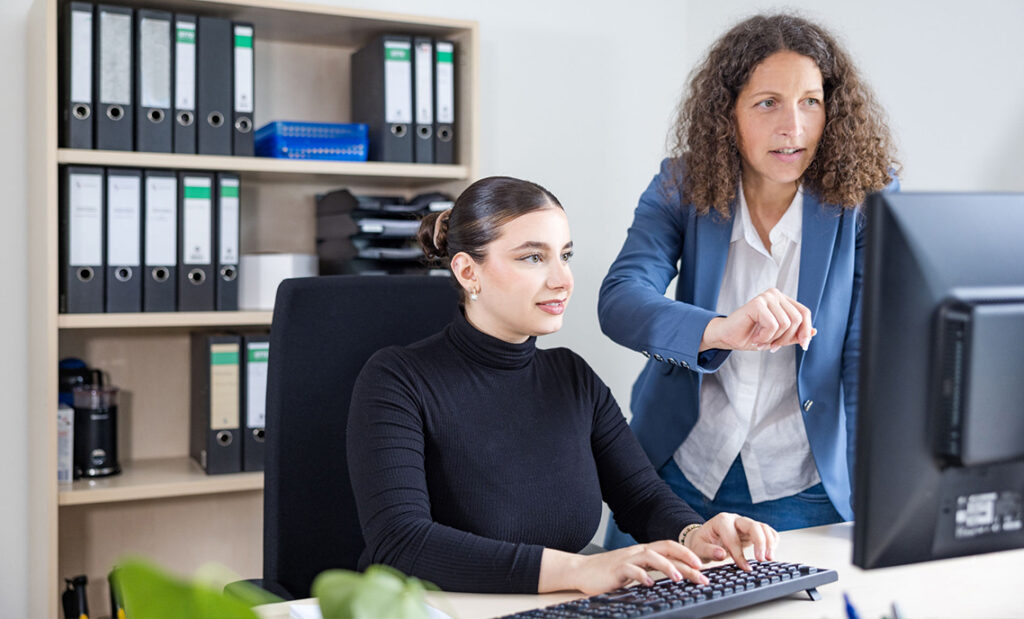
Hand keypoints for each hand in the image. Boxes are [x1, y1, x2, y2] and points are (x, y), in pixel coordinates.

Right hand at [540, 541, 706, 594]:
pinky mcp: (615, 569)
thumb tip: (675, 577)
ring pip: (650, 556)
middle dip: (685, 560)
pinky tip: (649, 583)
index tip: (704, 567)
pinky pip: (630, 570)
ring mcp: (627, 559)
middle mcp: (638, 552)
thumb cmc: (610, 572)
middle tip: (701, 573)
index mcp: (644, 552)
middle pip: (665, 549)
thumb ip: (652, 571)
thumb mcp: (635, 570)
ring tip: (678, 577)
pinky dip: (640, 575)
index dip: (688, 554)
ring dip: (666, 566)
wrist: (582, 571)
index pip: (670, 548)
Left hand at [682, 513, 778, 570]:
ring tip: (770, 558)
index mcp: (721, 521)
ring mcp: (745, 523)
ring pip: (763, 527)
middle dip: (760, 542)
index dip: (739, 554)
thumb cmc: (701, 543)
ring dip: (769, 542)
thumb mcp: (698, 548)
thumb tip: (721, 554)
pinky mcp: (752, 530)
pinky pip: (767, 531)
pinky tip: (771, 552)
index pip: (733, 537)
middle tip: (762, 559)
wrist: (704, 539)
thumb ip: (709, 551)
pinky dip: (772, 540)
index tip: (745, 567)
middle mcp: (735, 519)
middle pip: (753, 525)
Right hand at [700, 288, 815, 352]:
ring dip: (773, 339)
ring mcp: (766, 297)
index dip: (806, 330)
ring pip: (786, 324)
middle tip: (772, 345)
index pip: (804, 313)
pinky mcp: (757, 303)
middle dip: (786, 338)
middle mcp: (775, 294)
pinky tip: (755, 337)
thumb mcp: (778, 337)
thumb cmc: (750, 336)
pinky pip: (772, 325)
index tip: (803, 345)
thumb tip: (815, 332)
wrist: (727, 338)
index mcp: (782, 300)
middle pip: (797, 319)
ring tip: (761, 340)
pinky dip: (765, 337)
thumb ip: (795, 334)